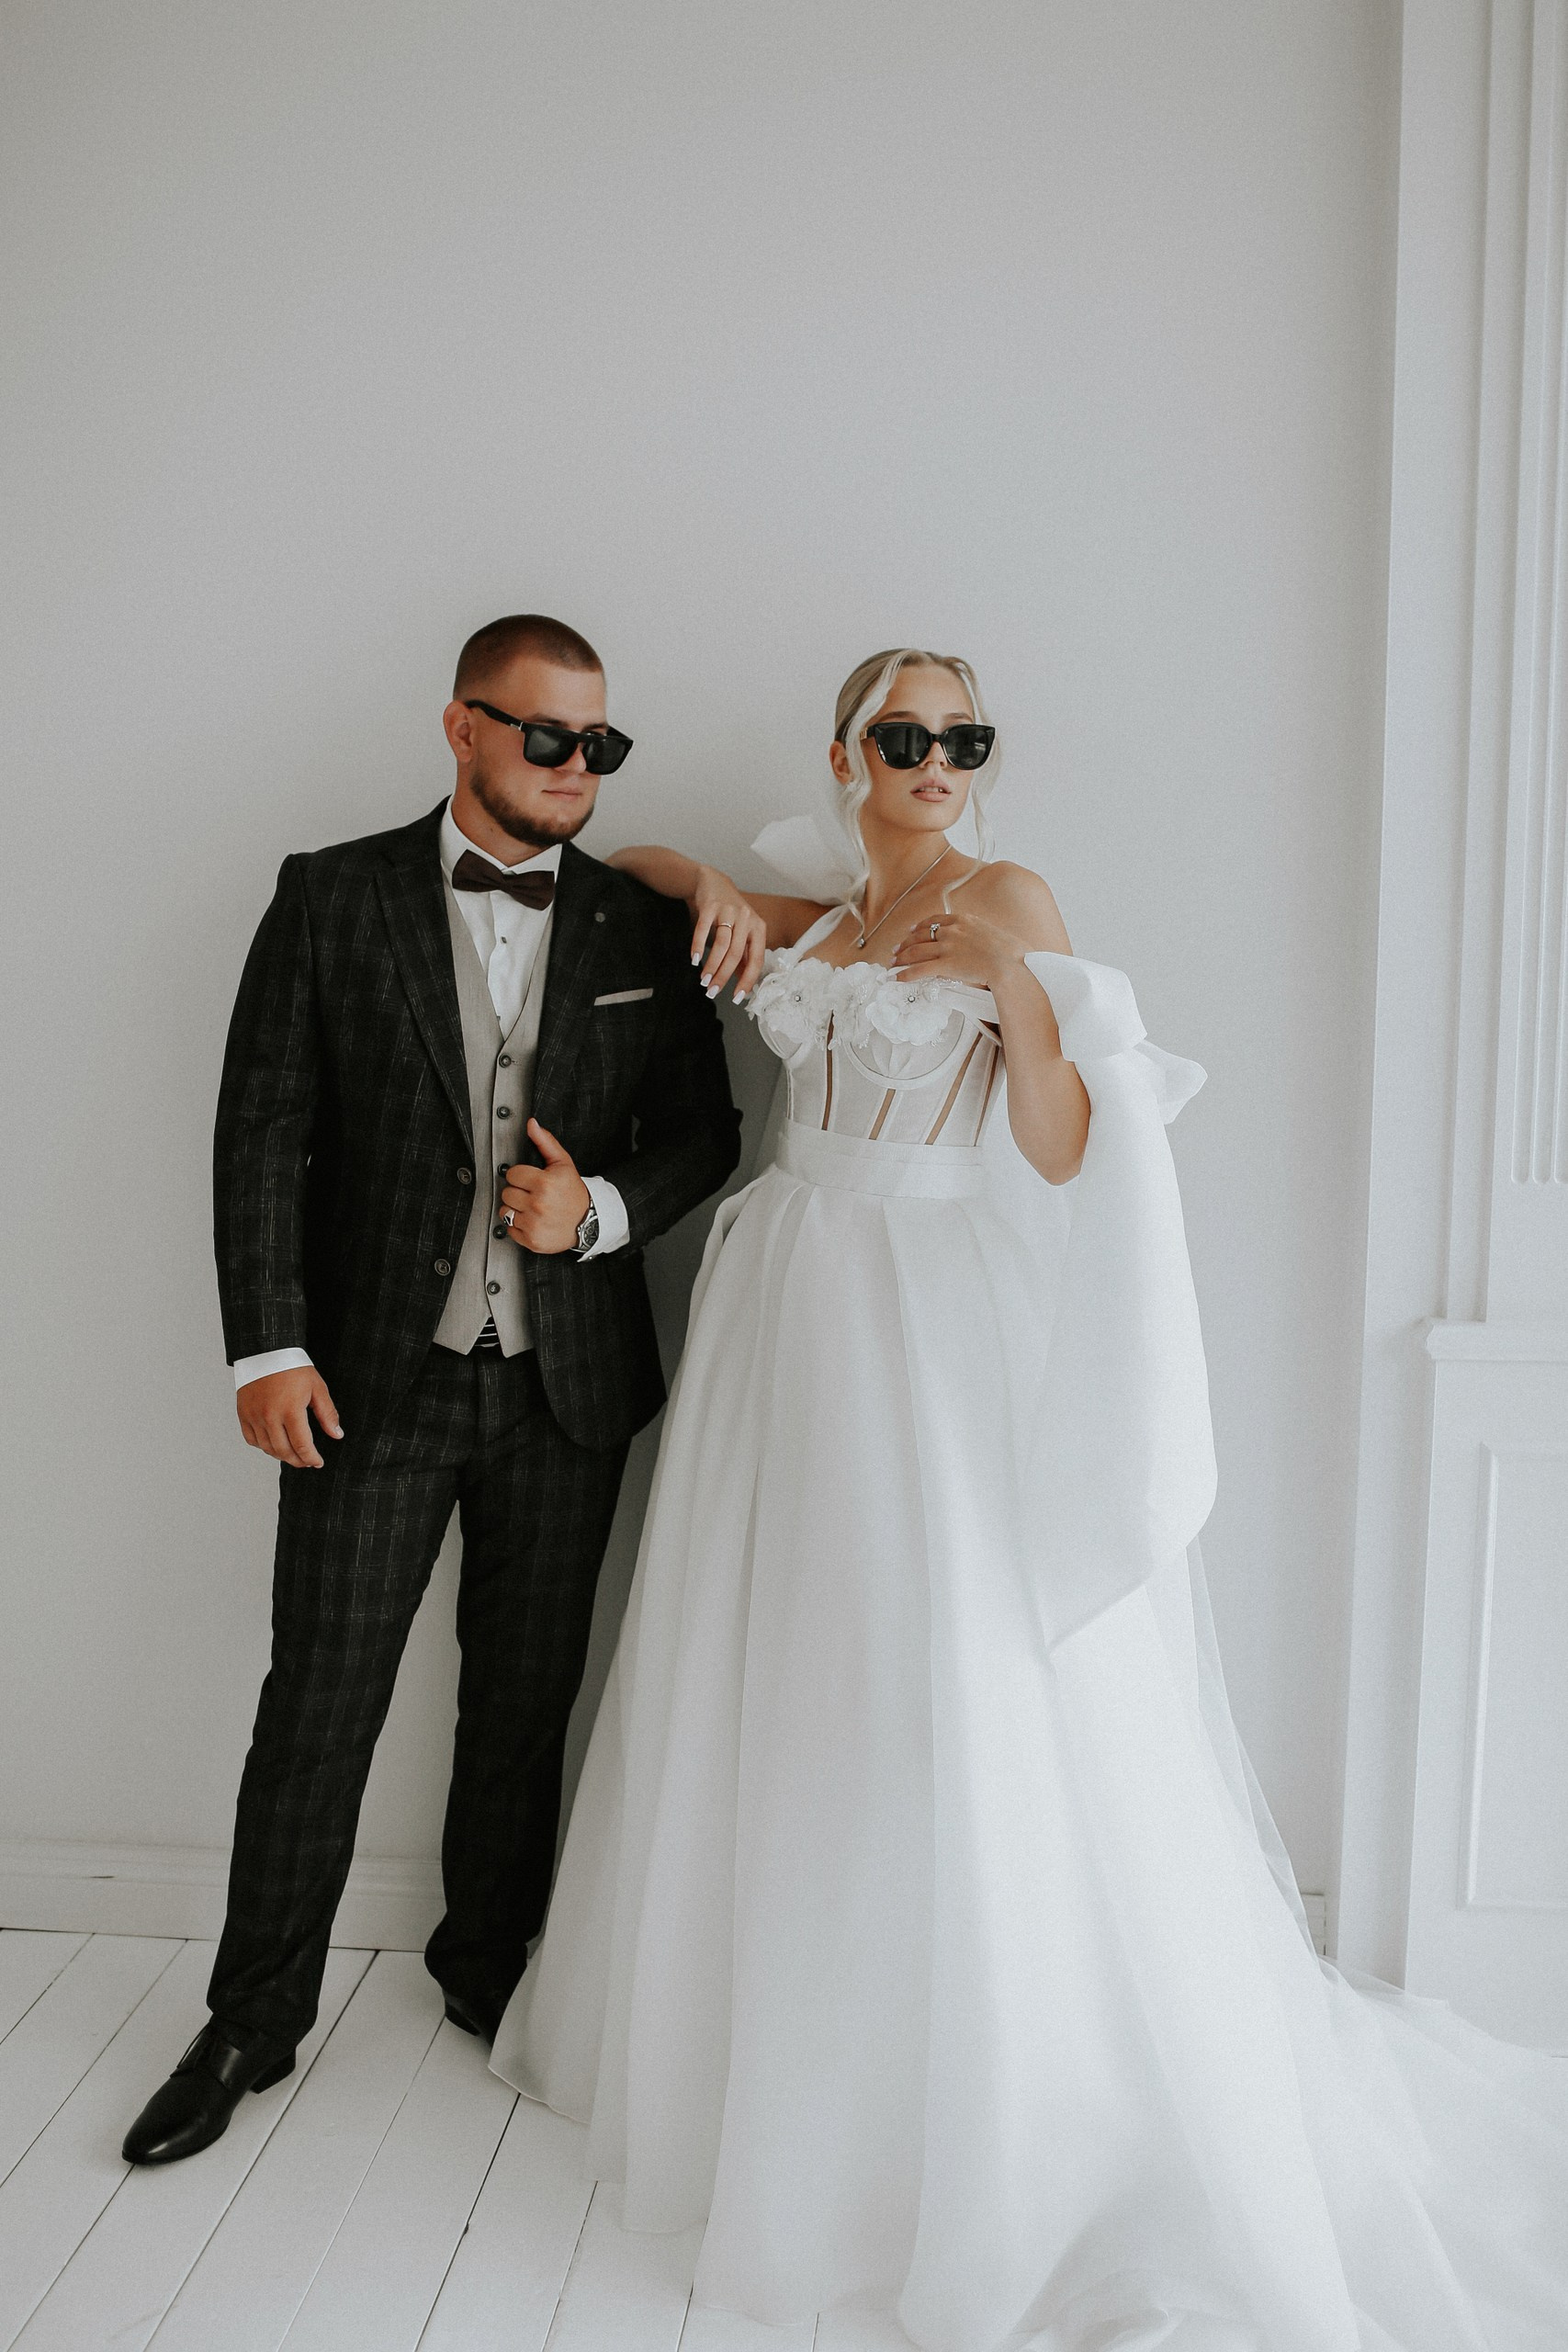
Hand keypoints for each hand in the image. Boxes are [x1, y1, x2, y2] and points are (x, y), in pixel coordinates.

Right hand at [236, 1366, 342, 1469]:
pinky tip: (274, 1444)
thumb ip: (327, 1414)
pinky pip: (252, 1439)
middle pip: (284, 1451)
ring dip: (281, 1455)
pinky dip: (263, 1446)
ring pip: (267, 1448)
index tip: (318, 1462)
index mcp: (290, 1410)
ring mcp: (254, 1416)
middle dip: (298, 1461)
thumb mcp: (317, 1388)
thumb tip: (337, 1435)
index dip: (311, 1458)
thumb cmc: (293, 1367)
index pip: (302, 1446)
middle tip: (307, 1461)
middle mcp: (270, 1416)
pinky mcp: (243, 1414)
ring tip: (293, 1454)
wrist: (266, 1351)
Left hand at [499, 1119, 592, 1252]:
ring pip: (505, 1211)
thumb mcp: (563, 1164)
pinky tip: (532, 1220)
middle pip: (506, 1193)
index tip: (531, 1180)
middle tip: (533, 1194)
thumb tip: (532, 1124)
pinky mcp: (531, 1240)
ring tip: (531, 1208)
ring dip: (515, 1209)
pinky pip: (509, 1229)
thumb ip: (545, 1142)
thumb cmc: (574, 1193)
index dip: (521, 1176)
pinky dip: (518, 1226)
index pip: (512, 1174)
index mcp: (544, 1183)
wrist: (588, 1222)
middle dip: (518, 1192)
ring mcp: (534, 1223)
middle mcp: (538, 1204)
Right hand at [688, 867, 766, 1002]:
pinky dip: (698, 946)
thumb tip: (744, 984)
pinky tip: (695, 960)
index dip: (747, 980)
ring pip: (721, 944)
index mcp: (759, 928)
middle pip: (736, 954)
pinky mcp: (711, 906)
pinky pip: (703, 930)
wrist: (713, 883)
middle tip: (712, 991)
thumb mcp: (743, 932)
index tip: (737, 997)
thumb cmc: (730, 914)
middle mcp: (747, 918)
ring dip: (711, 965)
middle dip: (723, 976)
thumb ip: (744, 957)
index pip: (756, 959)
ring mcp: (729, 911)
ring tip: (704, 980)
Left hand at [890, 905, 1027, 991]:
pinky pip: (919, 969)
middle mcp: (951, 931)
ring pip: (915, 951)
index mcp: (963, 920)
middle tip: (895, 950)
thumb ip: (979, 936)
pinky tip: (897, 977)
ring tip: (892, 964)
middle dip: (905, 944)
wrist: (1011, 963)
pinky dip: (905, 973)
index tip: (911, 931)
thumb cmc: (1010, 951)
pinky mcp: (945, 964)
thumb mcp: (993, 934)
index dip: (919, 927)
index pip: (934, 921)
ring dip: (900, 958)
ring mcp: (947, 947)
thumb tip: (978, 944)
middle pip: (920, 935)